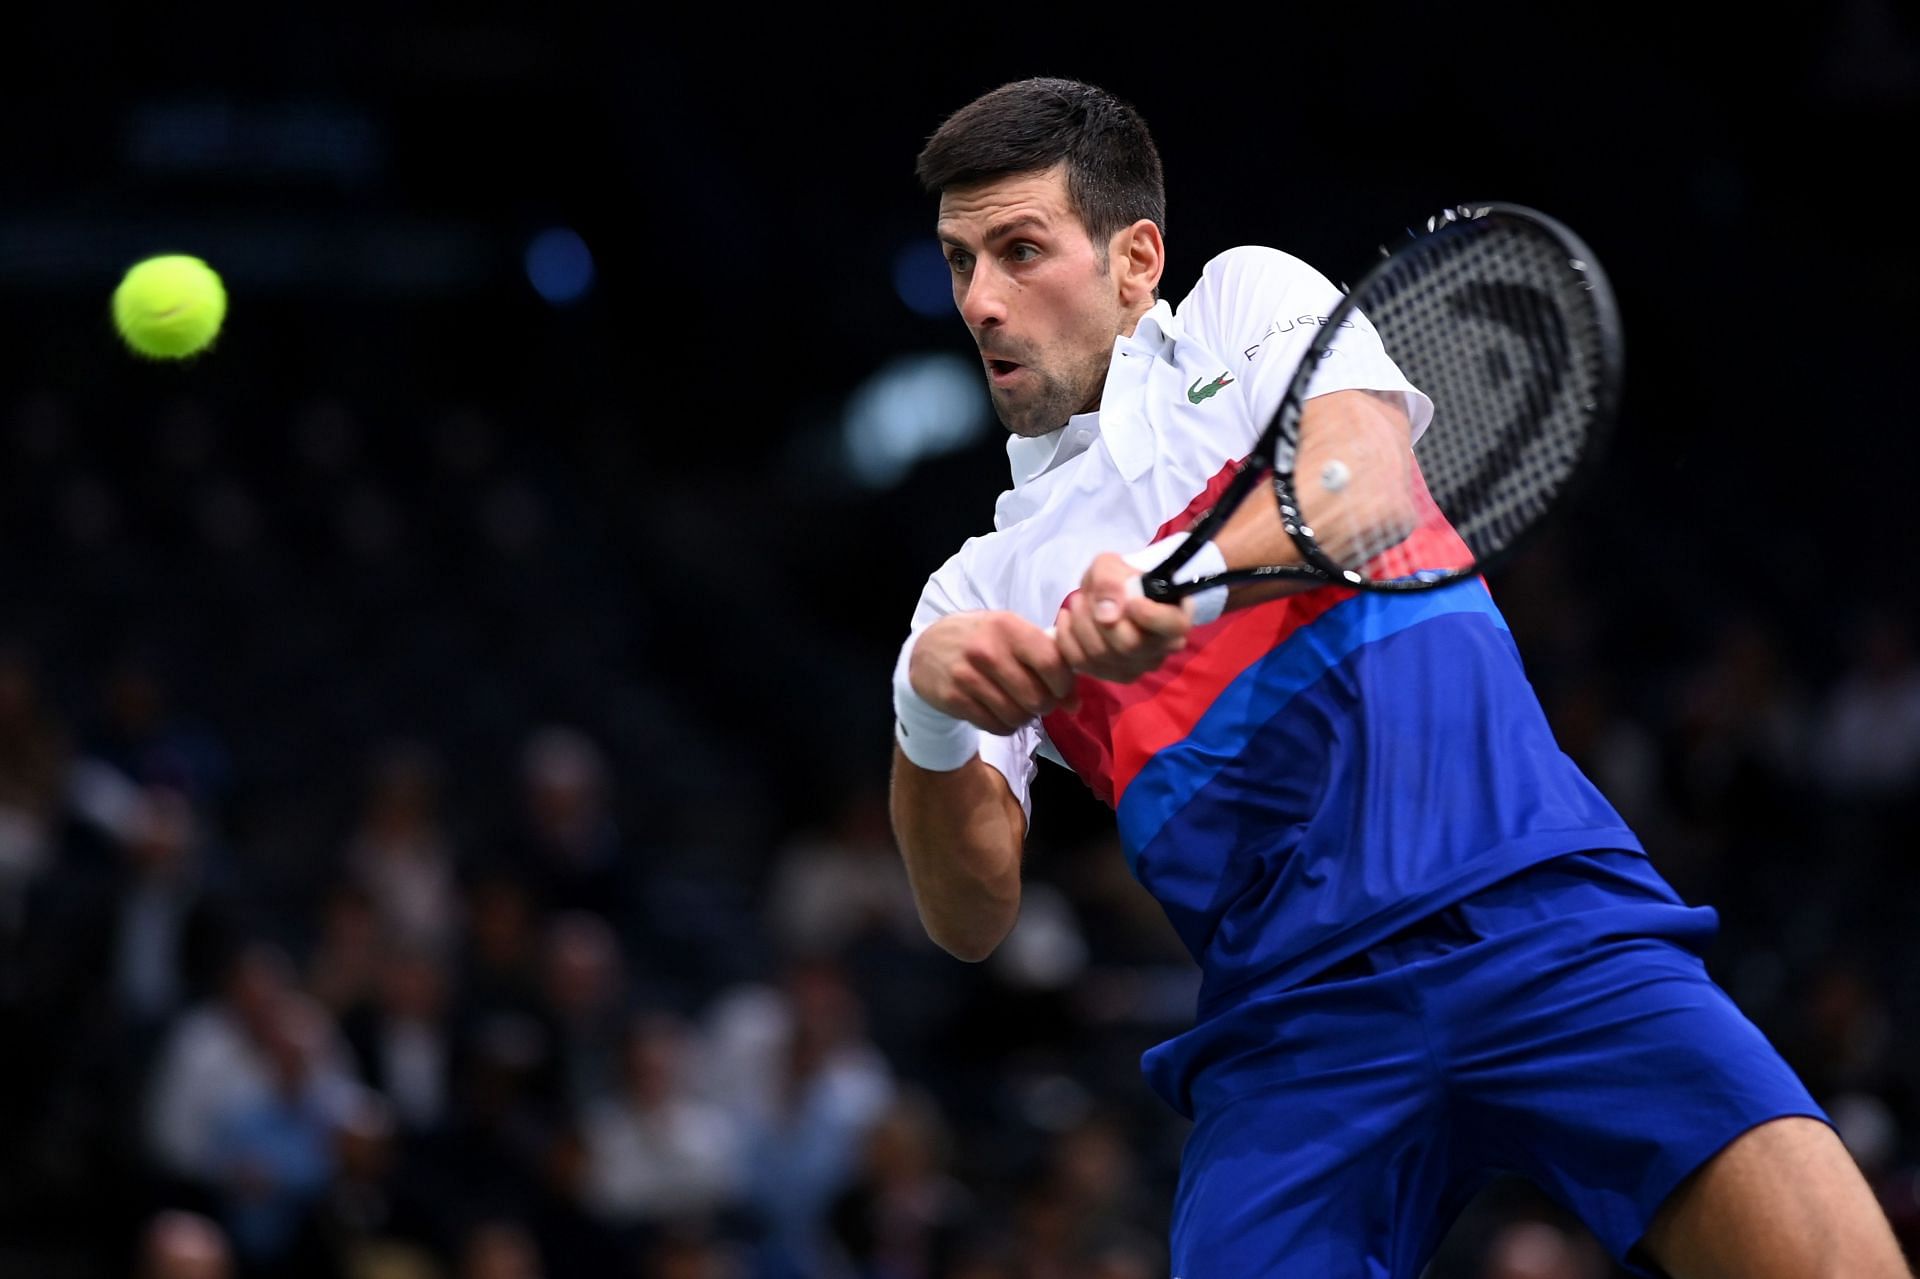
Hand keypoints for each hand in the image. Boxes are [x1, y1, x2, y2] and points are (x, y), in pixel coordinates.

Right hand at [909, 612, 1077, 733]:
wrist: (927, 648)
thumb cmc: (981, 639)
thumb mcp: (1012, 634)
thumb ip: (1047, 660)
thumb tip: (1074, 703)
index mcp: (1008, 626)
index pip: (1052, 662)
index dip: (1064, 684)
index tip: (1060, 688)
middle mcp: (987, 650)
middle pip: (1037, 697)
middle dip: (1045, 705)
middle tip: (1039, 700)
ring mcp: (967, 676)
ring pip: (1017, 716)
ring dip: (1025, 718)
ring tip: (1019, 705)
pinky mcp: (954, 699)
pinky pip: (995, 726)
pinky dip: (1005, 726)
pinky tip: (1000, 712)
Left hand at [1053, 552, 1192, 682]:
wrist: (1110, 597)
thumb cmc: (1120, 580)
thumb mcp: (1112, 566)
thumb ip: (1110, 582)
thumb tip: (1107, 614)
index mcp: (1175, 619)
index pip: (1172, 626)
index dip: (1150, 615)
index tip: (1132, 600)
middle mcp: (1161, 650)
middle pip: (1129, 644)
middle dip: (1097, 616)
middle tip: (1085, 596)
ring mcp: (1138, 668)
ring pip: (1102, 655)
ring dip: (1080, 624)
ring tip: (1078, 602)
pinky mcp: (1111, 676)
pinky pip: (1083, 663)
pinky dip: (1067, 639)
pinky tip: (1067, 619)